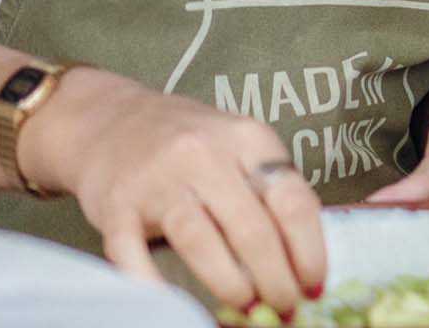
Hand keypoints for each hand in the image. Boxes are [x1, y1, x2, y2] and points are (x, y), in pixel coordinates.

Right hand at [21, 67, 324, 320]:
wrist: (112, 120)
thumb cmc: (190, 143)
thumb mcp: (240, 147)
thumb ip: (269, 192)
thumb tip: (303, 260)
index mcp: (248, 139)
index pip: (292, 200)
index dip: (310, 249)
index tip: (315, 284)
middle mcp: (205, 156)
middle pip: (251, 227)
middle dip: (275, 278)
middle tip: (285, 307)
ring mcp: (158, 180)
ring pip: (200, 239)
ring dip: (229, 282)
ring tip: (246, 308)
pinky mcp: (116, 205)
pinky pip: (132, 253)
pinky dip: (154, 284)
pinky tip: (176, 306)